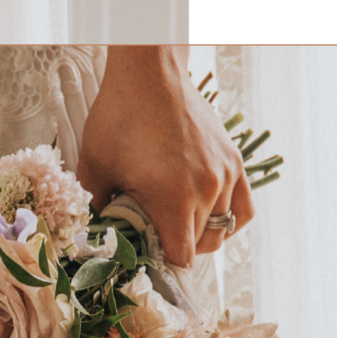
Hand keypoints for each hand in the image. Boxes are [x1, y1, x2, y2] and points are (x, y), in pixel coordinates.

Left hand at [76, 46, 253, 268]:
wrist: (150, 74)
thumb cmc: (118, 118)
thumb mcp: (93, 169)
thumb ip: (99, 211)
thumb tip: (103, 237)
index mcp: (173, 198)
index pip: (181, 257)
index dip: (161, 263)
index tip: (143, 257)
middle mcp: (207, 190)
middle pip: (199, 246)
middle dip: (174, 248)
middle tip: (149, 237)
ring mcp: (225, 175)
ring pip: (221, 231)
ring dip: (199, 237)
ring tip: (174, 227)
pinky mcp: (233, 162)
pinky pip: (243, 209)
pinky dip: (228, 221)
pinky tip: (206, 219)